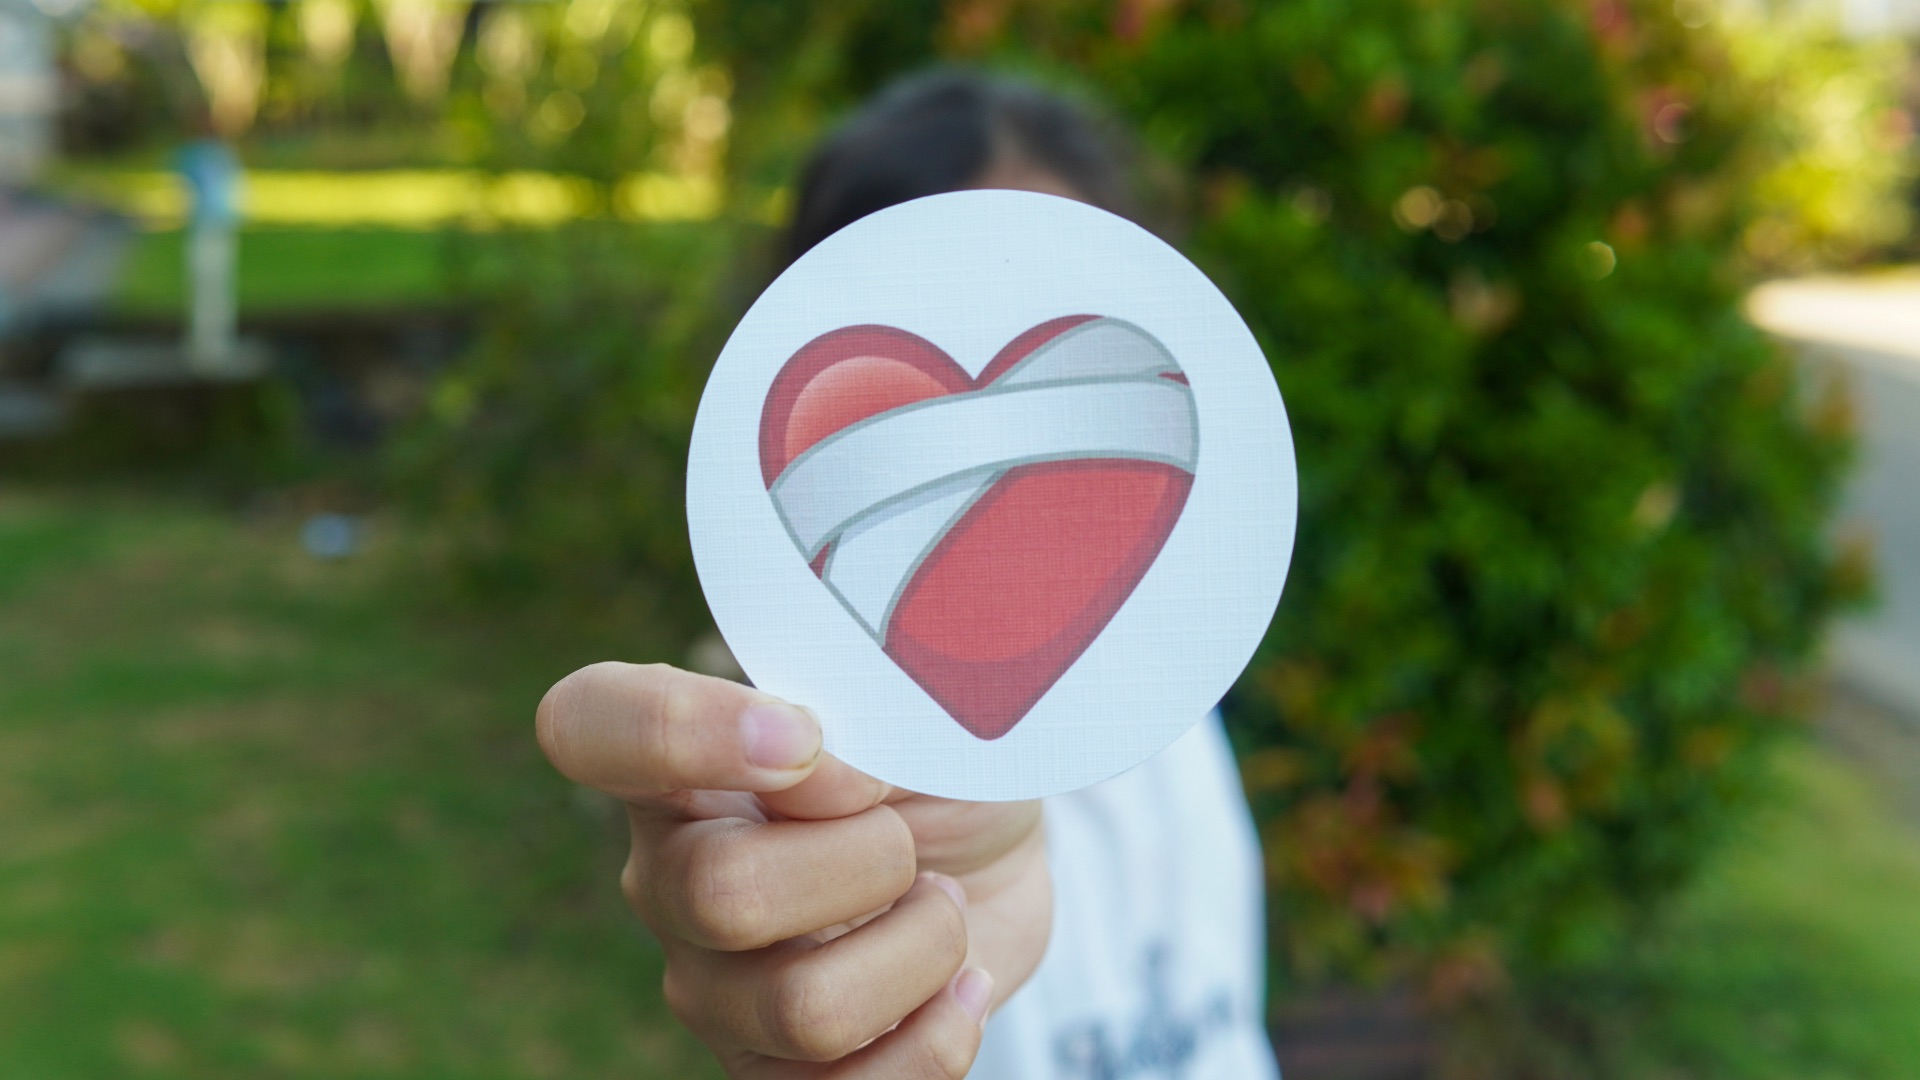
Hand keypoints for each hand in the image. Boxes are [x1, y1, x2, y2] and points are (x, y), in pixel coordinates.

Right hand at [536, 662, 1050, 1076]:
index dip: (681, 730)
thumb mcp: (907, 705)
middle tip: (908, 838)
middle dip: (869, 857)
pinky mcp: (775, 1070)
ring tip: (940, 907)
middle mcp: (668, 876)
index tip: (804, 736)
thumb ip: (847, 709)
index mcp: (676, 761)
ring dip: (922, 947)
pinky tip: (957, 985)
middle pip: (721, 892)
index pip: (588, 725)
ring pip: (806, 1008)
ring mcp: (713, 986)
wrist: (994, 856)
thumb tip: (811, 764)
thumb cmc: (932, 765)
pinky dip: (937, 1037)